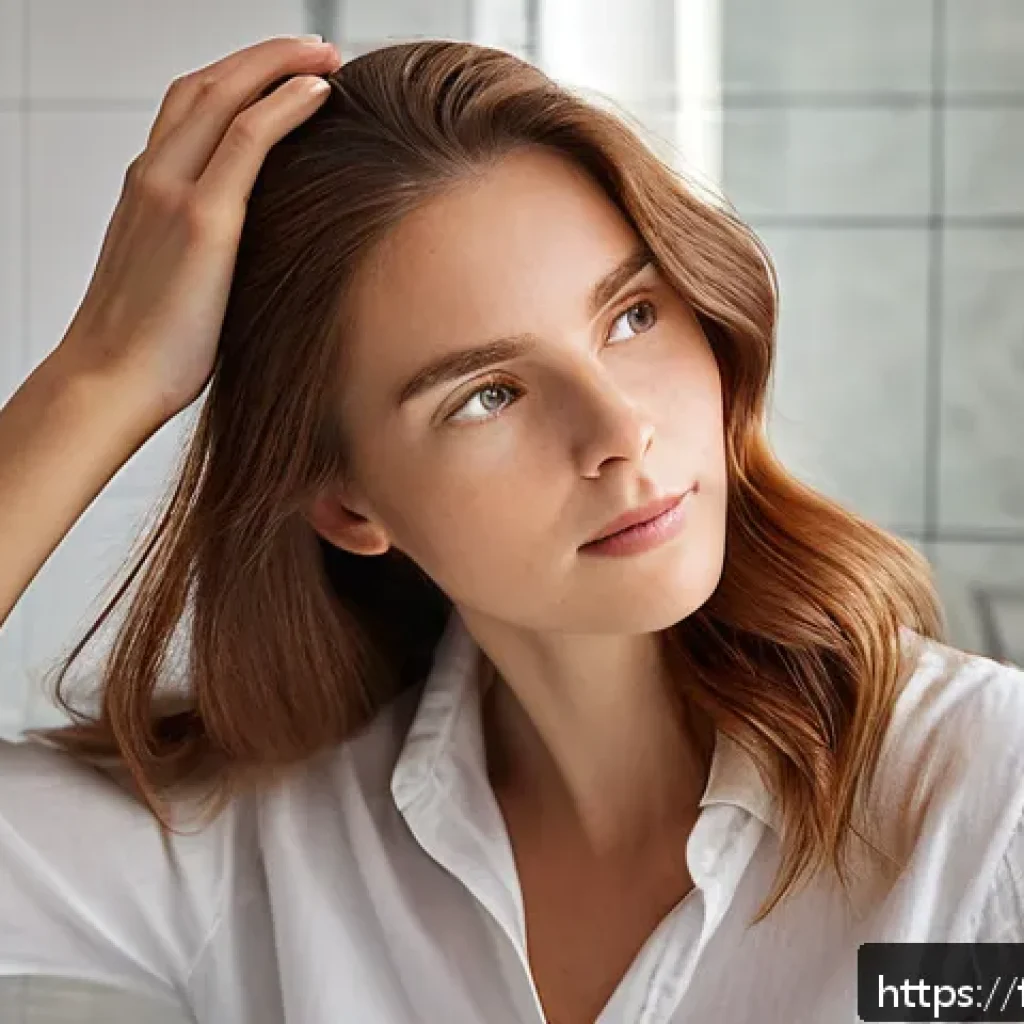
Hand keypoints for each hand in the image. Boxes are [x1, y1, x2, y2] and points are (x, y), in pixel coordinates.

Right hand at [56, 34, 341, 424]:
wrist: (108, 383)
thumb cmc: (145, 350)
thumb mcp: (173, 281)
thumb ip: (202, 250)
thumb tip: (250, 259)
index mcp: (145, 190)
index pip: (189, 108)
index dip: (238, 80)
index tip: (283, 76)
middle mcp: (153, 177)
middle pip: (207, 84)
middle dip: (264, 56)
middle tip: (315, 51)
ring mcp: (173, 193)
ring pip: (225, 95)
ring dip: (279, 64)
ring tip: (325, 56)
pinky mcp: (203, 221)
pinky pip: (248, 139)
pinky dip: (285, 105)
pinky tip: (319, 92)